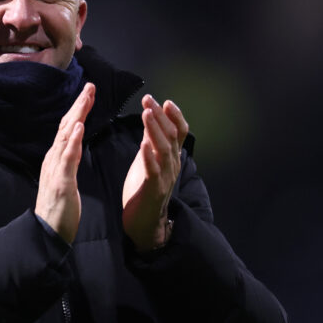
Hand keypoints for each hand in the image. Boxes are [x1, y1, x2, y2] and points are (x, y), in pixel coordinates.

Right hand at [35, 83, 94, 242]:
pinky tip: (78, 127)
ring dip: (76, 116)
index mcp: (56, 159)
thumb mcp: (65, 178)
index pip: (67, 128)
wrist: (48, 233)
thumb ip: (68, 160)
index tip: (89, 93)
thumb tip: (73, 143)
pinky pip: (67, 159)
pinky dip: (72, 141)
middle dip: (78, 105)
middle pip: (65, 126)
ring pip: (65, 137)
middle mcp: (53, 159)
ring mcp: (55, 170)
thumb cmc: (59, 209)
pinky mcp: (61, 182)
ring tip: (86, 98)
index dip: (78, 110)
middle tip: (90, 86)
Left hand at [122, 94, 188, 251]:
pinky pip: (153, 171)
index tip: (163, 100)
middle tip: (149, 100)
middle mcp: (172, 165)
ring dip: (155, 130)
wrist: (144, 222)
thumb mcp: (147, 158)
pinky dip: (149, 157)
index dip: (174, 115)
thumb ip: (151, 138)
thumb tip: (151, 114)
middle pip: (172, 136)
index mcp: (171, 157)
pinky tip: (143, 144)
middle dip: (161, 116)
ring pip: (164, 150)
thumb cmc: (144, 189)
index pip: (179, 131)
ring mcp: (165, 177)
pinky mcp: (154, 189)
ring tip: (147, 114)